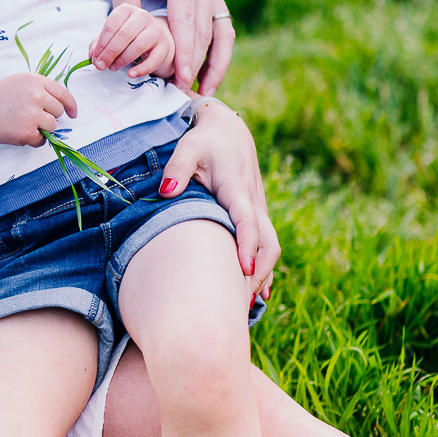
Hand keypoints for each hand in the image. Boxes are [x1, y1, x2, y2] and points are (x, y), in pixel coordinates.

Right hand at [0, 73, 79, 146]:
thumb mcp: (18, 83)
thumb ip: (39, 89)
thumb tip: (61, 105)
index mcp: (35, 81)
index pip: (63, 93)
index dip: (70, 105)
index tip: (73, 113)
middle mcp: (36, 95)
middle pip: (58, 111)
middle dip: (48, 116)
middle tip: (28, 116)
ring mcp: (32, 114)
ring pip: (52, 126)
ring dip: (41, 128)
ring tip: (21, 123)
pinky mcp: (27, 132)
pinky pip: (42, 140)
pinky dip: (33, 139)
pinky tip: (17, 131)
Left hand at [82, 0, 234, 94]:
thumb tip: (129, 30)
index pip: (186, 20)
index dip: (184, 53)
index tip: (181, 79)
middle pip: (204, 30)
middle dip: (195, 64)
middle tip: (184, 95)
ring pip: (219, 31)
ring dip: (214, 63)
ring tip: (203, 92)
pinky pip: (219, 26)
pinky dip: (217, 51)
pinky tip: (208, 74)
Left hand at [89, 4, 174, 78]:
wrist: (154, 41)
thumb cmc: (128, 37)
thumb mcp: (112, 36)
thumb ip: (99, 44)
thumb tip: (92, 56)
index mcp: (126, 10)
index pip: (111, 25)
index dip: (101, 44)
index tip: (94, 58)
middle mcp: (142, 16)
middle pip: (124, 35)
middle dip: (110, 53)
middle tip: (101, 66)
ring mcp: (156, 30)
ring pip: (138, 45)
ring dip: (122, 60)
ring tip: (113, 68)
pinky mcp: (165, 46)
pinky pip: (154, 59)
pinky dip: (141, 69)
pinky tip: (131, 74)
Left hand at [158, 101, 278, 302]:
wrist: (230, 132)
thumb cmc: (205, 141)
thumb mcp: (187, 148)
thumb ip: (176, 168)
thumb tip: (166, 191)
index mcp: (236, 189)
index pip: (247, 222)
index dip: (247, 246)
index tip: (243, 270)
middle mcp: (253, 203)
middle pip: (268, 243)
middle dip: (259, 271)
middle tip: (241, 300)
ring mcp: (258, 210)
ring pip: (271, 247)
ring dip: (263, 274)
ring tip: (247, 304)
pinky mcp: (255, 214)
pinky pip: (266, 244)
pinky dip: (263, 267)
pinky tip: (254, 291)